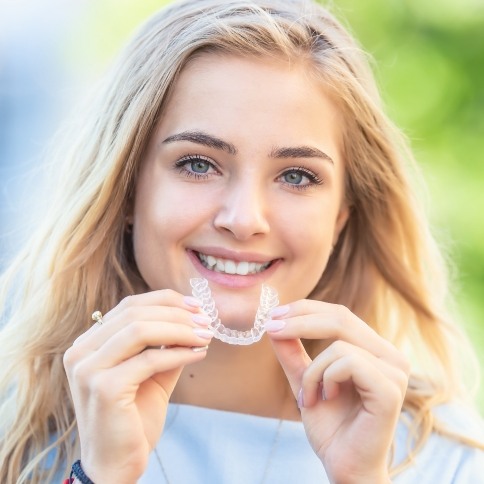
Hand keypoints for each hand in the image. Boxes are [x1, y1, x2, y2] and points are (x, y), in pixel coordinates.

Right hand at [63, 290, 213, 483]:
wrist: (116, 465)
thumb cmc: (133, 418)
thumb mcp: (152, 373)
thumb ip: (165, 345)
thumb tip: (194, 319)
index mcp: (88, 344)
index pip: (129, 306)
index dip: (166, 300)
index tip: (196, 305)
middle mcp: (81, 351)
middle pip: (135, 313)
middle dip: (177, 313)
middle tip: (206, 321)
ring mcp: (88, 369)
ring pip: (141, 330)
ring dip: (181, 329)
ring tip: (206, 335)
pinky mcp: (104, 388)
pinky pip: (150, 359)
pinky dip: (180, 353)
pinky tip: (199, 354)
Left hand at [266, 300, 408, 482]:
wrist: (345, 467)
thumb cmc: (331, 427)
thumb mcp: (304, 381)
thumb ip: (293, 353)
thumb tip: (274, 323)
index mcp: (374, 350)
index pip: (339, 314)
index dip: (305, 309)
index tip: (274, 314)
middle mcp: (390, 356)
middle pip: (340, 317)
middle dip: (299, 320)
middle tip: (272, 328)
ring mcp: (394, 371)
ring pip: (338, 344)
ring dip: (312, 371)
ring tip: (308, 397)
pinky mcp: (390, 389)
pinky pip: (348, 362)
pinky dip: (325, 379)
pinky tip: (326, 398)